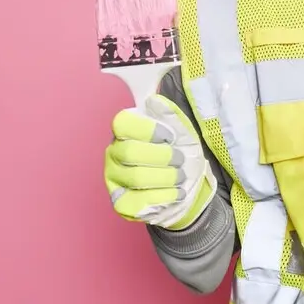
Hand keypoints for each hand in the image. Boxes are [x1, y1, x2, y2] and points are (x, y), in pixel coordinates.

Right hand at [103, 94, 216, 229]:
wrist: (190, 186)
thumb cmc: (182, 155)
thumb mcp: (182, 131)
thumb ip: (170, 114)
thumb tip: (154, 100)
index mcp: (125, 132)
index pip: (121, 123)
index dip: (149, 129)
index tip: (170, 137)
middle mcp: (113, 154)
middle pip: (130, 152)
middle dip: (163, 157)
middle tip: (180, 160)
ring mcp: (114, 180)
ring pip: (136, 177)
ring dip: (167, 177)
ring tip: (180, 177)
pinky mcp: (121, 204)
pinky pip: (140, 201)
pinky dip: (165, 196)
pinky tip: (176, 192)